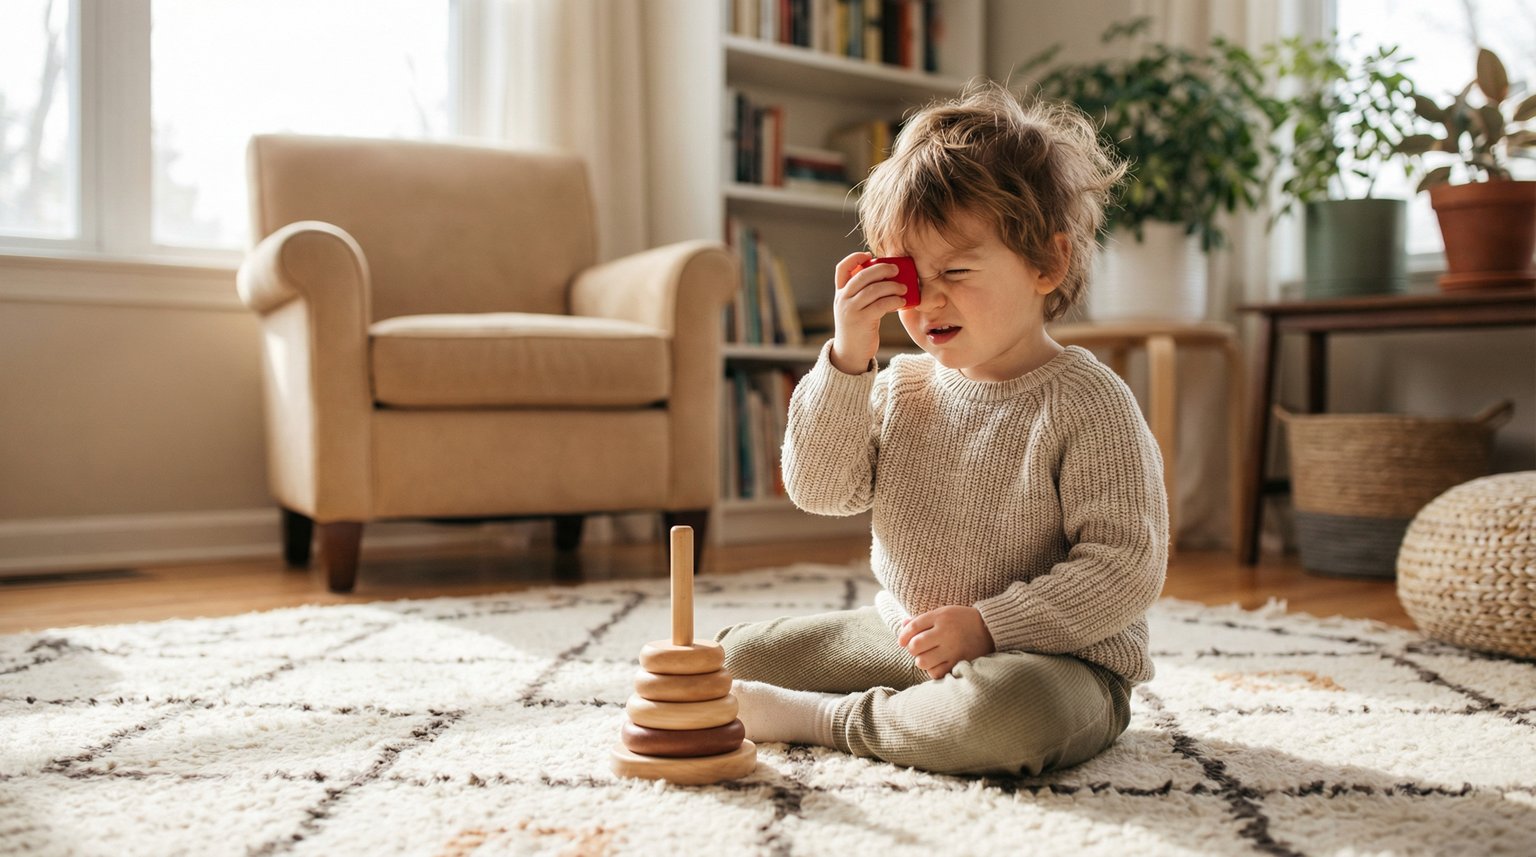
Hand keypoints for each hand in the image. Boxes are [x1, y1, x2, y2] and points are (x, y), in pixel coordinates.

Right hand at [830, 252, 907, 374]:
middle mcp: (842, 299)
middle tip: (896, 269)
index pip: (842, 268)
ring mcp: (851, 310)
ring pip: (873, 289)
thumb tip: (885, 277)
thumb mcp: (853, 308)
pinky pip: (881, 305)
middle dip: (881, 269)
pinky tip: (902, 301)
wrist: (850, 354)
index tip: (869, 255)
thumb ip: (861, 294)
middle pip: (861, 275)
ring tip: (904, 288)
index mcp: (840, 293)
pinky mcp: (862, 321)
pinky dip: (894, 300)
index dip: (854, 258)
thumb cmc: (857, 328)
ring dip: (892, 286)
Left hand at [897, 606, 995, 679]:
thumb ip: (923, 620)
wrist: (991, 629)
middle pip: (915, 646)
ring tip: (928, 657)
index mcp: (941, 617)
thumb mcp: (943, 613)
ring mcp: (953, 649)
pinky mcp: (960, 662)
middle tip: (918, 649)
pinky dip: (933, 671)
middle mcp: (946, 632)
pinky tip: (937, 665)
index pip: (912, 627)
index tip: (901, 642)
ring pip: (923, 662)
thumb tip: (902, 626)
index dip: (903, 636)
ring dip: (922, 660)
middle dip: (912, 649)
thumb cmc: (962, 621)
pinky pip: (936, 673)